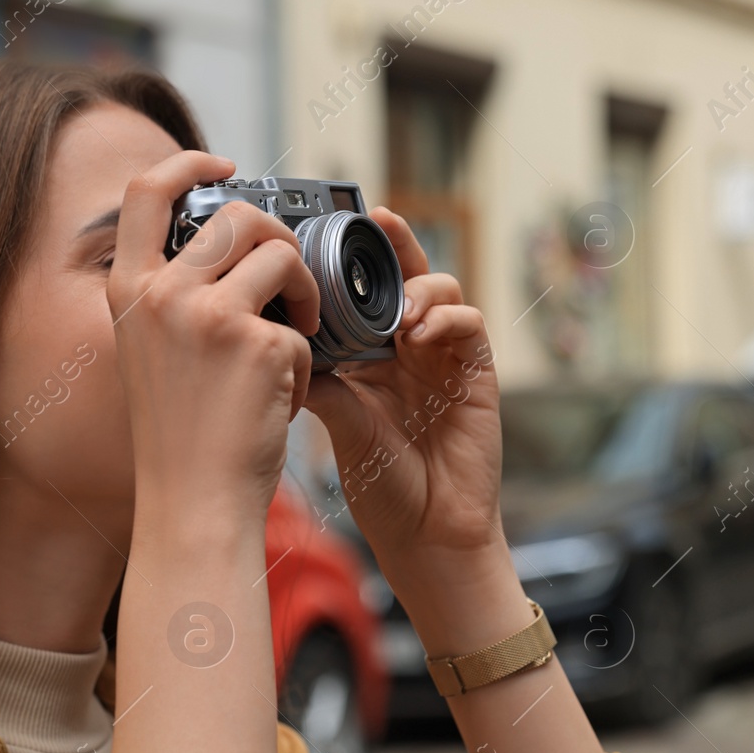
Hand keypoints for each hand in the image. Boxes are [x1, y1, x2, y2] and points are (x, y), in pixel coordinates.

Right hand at [108, 151, 321, 520]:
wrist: (195, 503)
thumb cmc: (181, 435)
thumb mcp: (153, 352)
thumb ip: (175, 295)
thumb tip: (232, 241)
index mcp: (128, 291)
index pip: (145, 191)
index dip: (188, 161)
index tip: (225, 164)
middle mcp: (161, 295)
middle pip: (236, 217)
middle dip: (279, 237)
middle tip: (291, 279)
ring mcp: (210, 317)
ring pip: (281, 256)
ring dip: (304, 290)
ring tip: (299, 333)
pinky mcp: (259, 345)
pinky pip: (301, 327)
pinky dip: (303, 360)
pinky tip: (282, 398)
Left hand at [300, 208, 508, 595]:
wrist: (427, 531)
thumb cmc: (382, 484)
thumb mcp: (339, 422)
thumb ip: (320, 377)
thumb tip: (276, 335)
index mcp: (369, 353)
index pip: (361, 291)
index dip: (349, 259)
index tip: (325, 231)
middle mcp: (406, 346)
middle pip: (403, 274)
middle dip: (391, 244)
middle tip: (376, 222)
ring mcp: (444, 355)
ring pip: (439, 288)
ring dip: (418, 287)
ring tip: (398, 311)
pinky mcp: (477, 370)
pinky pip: (469, 322)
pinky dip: (446, 317)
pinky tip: (421, 334)